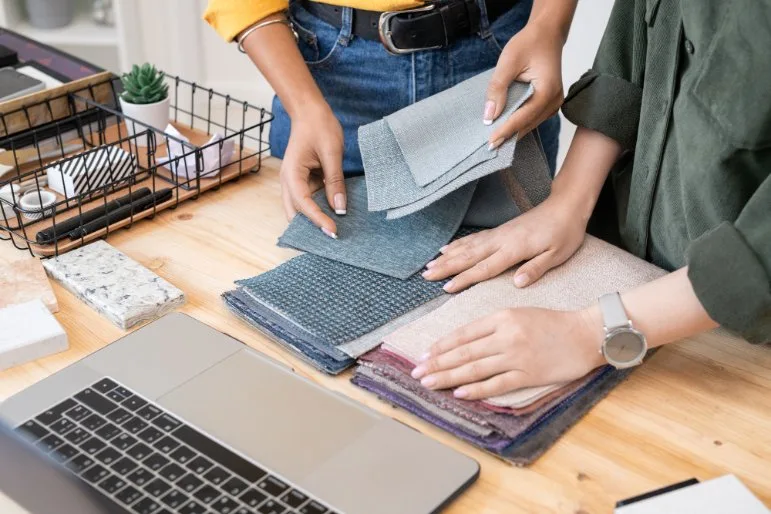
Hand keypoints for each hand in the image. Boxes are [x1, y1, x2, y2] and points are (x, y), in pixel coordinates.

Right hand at [280, 104, 345, 236]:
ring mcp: (294, 183)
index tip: (333, 231)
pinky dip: (317, 211)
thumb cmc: (320, 127)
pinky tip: (332, 217)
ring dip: (312, 222)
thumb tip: (340, 208)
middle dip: (308, 229)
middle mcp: (288, 181)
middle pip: (294, 214)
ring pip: (299, 210)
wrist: (310, 112)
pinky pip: (308, 201)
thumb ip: (335, 182)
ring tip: (330, 233)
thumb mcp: (332, 153)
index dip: (318, 219)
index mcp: (292, 174)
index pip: (303, 204)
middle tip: (329, 240)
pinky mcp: (303, 182)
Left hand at [411, 307, 604, 399]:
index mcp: (502, 317)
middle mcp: (505, 336)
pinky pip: (496, 384)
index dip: (442, 345)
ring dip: (448, 377)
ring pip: (474, 368)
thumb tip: (466, 341)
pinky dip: (476, 389)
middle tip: (417, 372)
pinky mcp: (528, 374)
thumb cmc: (554, 323)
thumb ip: (494, 325)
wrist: (586, 333)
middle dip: (437, 363)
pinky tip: (459, 393)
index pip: (464, 333)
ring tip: (429, 383)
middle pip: (463, 352)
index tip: (426, 354)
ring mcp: (516, 356)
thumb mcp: (520, 313)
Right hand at [422, 194, 586, 292]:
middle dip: (446, 267)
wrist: (565, 206)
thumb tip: (518, 283)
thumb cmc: (565, 233)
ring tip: (428, 266)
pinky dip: (458, 244)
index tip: (446, 287)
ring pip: (467, 246)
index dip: (464, 278)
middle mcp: (501, 240)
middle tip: (426, 276)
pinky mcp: (499, 230)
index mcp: (515, 248)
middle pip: (468, 256)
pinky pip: (473, 238)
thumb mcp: (557, 255)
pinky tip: (446, 248)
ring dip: (447, 256)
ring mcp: (498, 234)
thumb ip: (536, 268)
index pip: (485, 267)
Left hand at [484, 21, 564, 148]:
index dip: (506, 130)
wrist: (546, 35)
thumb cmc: (529, 44)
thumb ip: (498, 88)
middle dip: (508, 135)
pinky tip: (503, 129)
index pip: (524, 117)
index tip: (490, 142)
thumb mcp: (508, 61)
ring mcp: (553, 104)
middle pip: (528, 125)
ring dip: (512, 132)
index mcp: (548, 90)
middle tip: (488, 147)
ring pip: (530, 125)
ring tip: (494, 141)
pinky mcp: (548, 105)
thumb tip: (489, 115)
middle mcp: (554, 101)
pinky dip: (517, 124)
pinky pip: (531, 119)